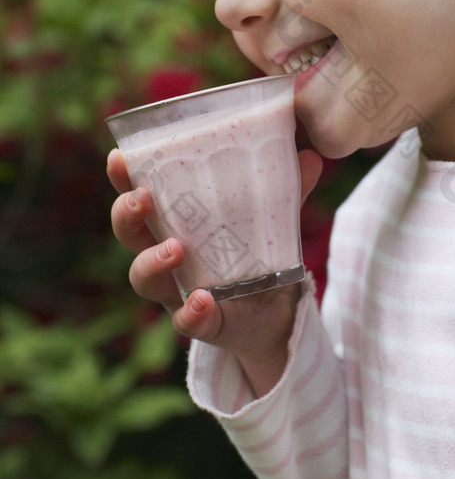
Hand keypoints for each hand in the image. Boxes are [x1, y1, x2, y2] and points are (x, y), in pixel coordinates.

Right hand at [107, 146, 323, 394]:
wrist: (277, 312)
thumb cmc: (259, 252)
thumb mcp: (272, 217)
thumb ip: (289, 189)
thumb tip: (312, 156)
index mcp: (175, 221)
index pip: (138, 194)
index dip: (123, 177)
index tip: (118, 157)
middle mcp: (166, 255)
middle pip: (129, 234)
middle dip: (127, 215)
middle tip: (142, 199)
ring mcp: (178, 291)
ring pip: (144, 278)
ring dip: (152, 261)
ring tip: (176, 249)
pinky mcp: (201, 322)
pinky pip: (185, 321)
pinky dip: (191, 313)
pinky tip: (203, 300)